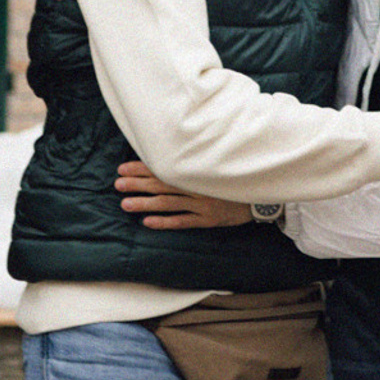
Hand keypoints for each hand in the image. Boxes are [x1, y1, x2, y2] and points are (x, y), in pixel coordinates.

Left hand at [117, 161, 241, 230]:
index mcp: (198, 169)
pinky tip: (147, 222)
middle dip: (138, 184)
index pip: (164, 166)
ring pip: (169, 203)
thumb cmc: (236, 177)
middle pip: (162, 184)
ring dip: (145, 203)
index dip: (142, 168)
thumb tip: (168, 157)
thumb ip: (195, 162)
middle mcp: (198, 185)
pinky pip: (183, 220)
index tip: (122, 168)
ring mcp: (203, 203)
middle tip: (117, 184)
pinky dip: (165, 222)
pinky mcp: (209, 219)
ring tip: (125, 204)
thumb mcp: (218, 164)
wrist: (262, 195)